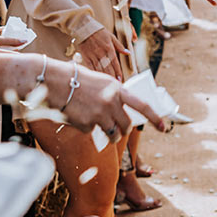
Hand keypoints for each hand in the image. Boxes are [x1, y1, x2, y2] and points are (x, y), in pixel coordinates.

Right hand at [44, 59, 166, 134]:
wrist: (52, 82)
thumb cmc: (75, 79)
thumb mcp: (100, 81)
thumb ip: (113, 94)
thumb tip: (121, 109)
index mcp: (118, 89)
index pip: (142, 105)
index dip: (155, 118)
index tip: (164, 128)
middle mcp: (111, 102)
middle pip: (127, 125)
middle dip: (125, 130)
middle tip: (122, 131)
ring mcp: (99, 114)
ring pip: (113, 133)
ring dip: (111, 136)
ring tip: (105, 132)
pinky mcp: (86, 124)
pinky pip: (91, 132)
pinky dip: (86, 128)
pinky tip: (77, 117)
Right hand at [76, 28, 126, 79]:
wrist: (84, 29)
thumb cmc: (99, 32)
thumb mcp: (112, 37)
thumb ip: (120, 46)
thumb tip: (128, 53)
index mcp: (109, 48)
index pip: (115, 62)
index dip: (118, 71)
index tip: (120, 78)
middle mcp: (101, 53)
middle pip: (107, 67)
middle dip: (112, 76)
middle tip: (115, 84)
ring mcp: (93, 55)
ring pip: (99, 69)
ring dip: (104, 76)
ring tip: (107, 84)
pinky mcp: (86, 57)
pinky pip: (90, 67)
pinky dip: (94, 73)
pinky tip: (97, 78)